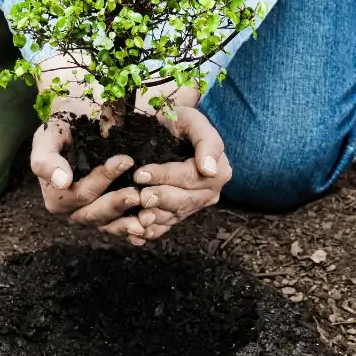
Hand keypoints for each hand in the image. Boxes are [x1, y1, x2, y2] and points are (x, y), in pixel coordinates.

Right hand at [29, 115, 149, 241]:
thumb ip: (46, 159)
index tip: (124, 161)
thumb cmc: (62, 128)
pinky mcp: (110, 213)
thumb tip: (62, 181)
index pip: (80, 194)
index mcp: (56, 196)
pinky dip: (135, 228)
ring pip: (109, 224)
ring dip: (128, 223)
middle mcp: (74, 210)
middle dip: (116, 204)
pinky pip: (121, 226)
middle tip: (137, 194)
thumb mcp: (47, 137)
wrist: (77, 122)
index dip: (101, 180)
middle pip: (95, 214)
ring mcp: (93, 212)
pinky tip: (151, 226)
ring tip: (148, 214)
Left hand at [132, 106, 230, 241]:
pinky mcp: (179, 214)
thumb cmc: (181, 121)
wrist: (170, 130)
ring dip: (155, 219)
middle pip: (184, 201)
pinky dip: (152, 232)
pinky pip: (166, 226)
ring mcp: (194, 205)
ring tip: (137, 218)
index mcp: (218, 171)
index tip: (141, 173)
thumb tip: (209, 169)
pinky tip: (136, 235)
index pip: (189, 177)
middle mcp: (209, 192)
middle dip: (160, 199)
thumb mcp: (194, 121)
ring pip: (174, 216)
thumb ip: (206, 141)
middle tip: (139, 197)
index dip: (165, 176)